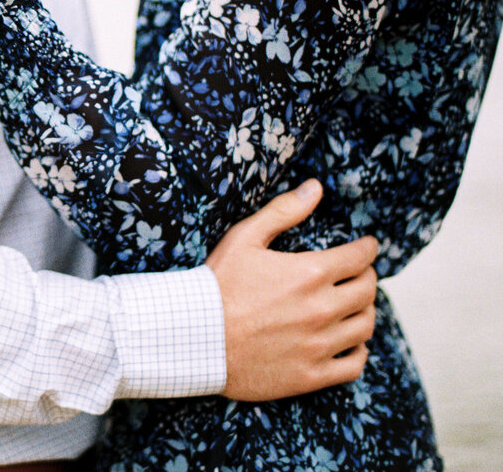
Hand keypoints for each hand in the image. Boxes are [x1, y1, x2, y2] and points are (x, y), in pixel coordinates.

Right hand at [206, 179, 378, 400]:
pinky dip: (359, 352)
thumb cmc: (216, 285)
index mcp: (310, 274)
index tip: (367, 246)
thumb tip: (316, 187)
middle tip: (359, 274)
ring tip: (354, 306)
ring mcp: (318, 345)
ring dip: (365, 312)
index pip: (359, 257)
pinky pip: (355, 365)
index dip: (367, 248)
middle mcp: (322, 309)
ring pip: (365, 326)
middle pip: (367, 291)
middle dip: (367, 277)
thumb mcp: (243, 238)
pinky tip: (349, 342)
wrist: (193, 337)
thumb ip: (283, 211)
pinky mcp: (311, 374)